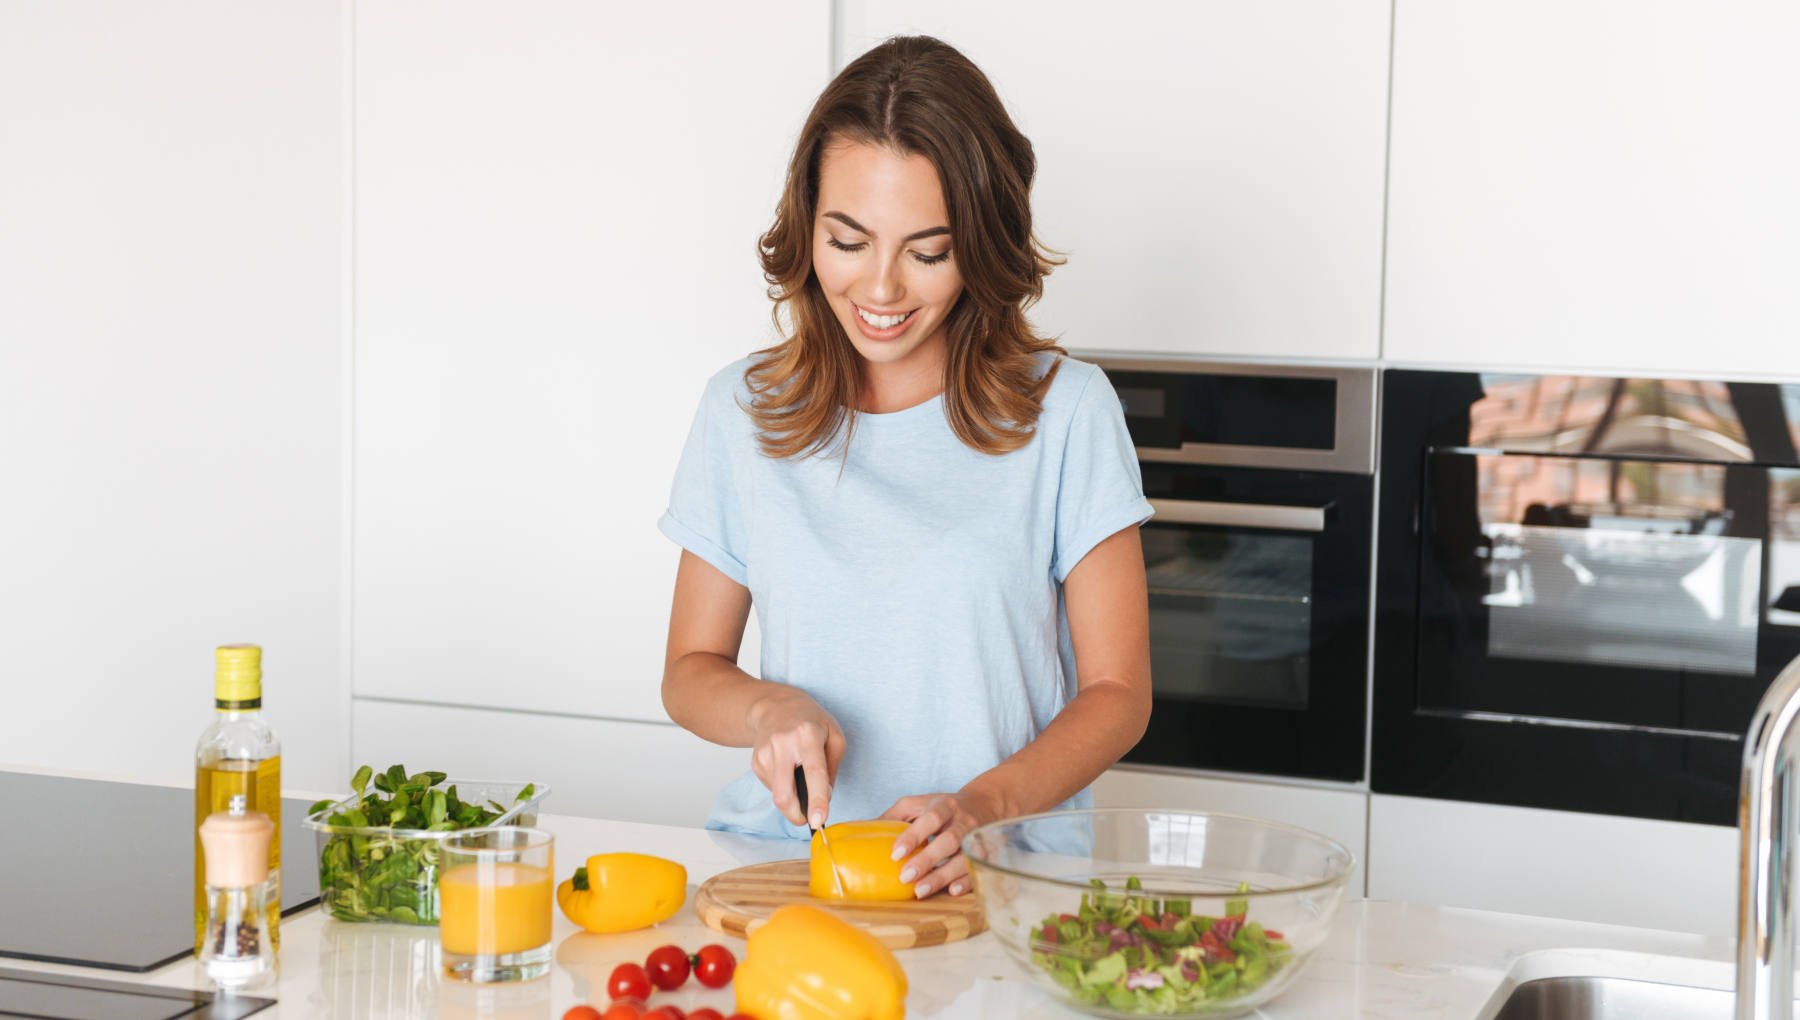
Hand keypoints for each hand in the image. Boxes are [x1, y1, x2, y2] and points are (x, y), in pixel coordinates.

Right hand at [747, 686, 845, 827]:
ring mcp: (765, 752)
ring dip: (791, 797)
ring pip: (777, 794)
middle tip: (806, 819)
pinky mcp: (756, 761)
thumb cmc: (811, 721)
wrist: (776, 706)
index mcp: (808, 734)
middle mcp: (783, 743)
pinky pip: (771, 787)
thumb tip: (825, 797)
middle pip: (784, 793)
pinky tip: (787, 770)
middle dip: (795, 815)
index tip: (818, 821)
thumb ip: (833, 768)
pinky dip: (783, 787)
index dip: (817, 799)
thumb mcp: (835, 736)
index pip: (814, 772)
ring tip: (798, 776)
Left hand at [879, 789, 997, 898]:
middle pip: (948, 840)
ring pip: (963, 858)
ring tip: (920, 891)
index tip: (895, 854)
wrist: (986, 804)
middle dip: (927, 860)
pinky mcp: (985, 854)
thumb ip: (893, 816)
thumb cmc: (943, 807)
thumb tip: (863, 831)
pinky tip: (951, 891)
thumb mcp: (918, 804)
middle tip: (905, 877)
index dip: (913, 836)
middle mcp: (963, 822)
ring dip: (942, 876)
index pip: (930, 818)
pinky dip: (966, 881)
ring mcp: (976, 839)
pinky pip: (977, 869)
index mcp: (944, 806)